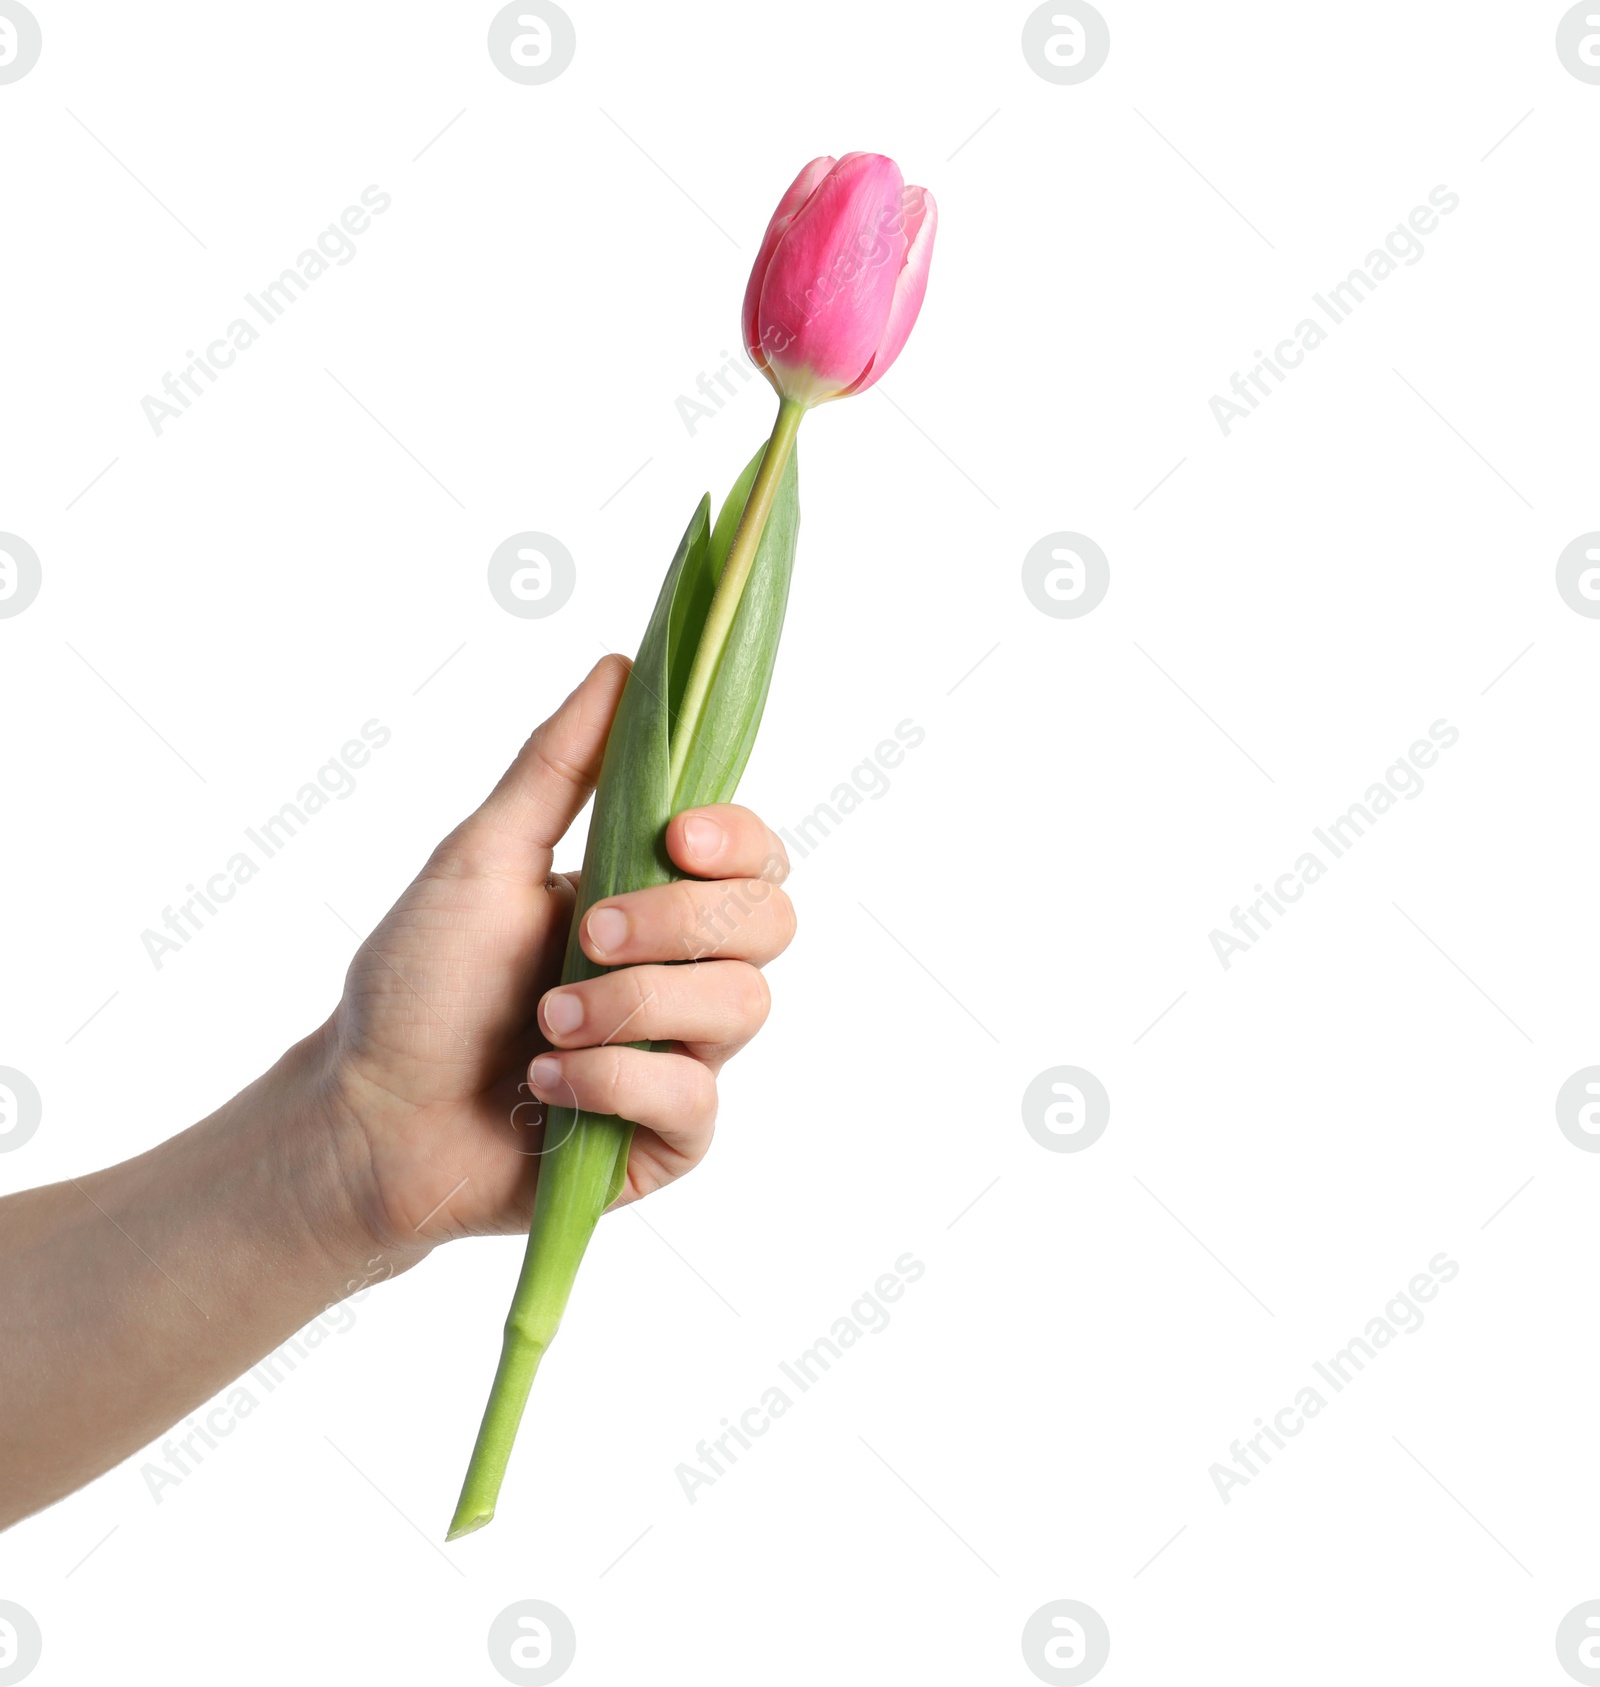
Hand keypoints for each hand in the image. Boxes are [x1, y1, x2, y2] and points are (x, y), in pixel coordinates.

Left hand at [319, 656, 795, 1262]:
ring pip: (743, 1008)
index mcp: (652, 900)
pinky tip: (547, 1083)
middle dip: (677, 924)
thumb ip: (559, 765)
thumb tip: (621, 665)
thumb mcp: (482, 858)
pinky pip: (696, 1098)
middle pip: (770, 924)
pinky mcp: (668, 1139)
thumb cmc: (418, 985)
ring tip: (545, 1022)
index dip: (739, 841)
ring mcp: (683, 1057)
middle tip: (586, 937)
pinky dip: (613, 1081)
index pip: (757, 858)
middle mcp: (682, 974)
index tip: (674, 839)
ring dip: (632, 1007)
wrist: (368, 1116)